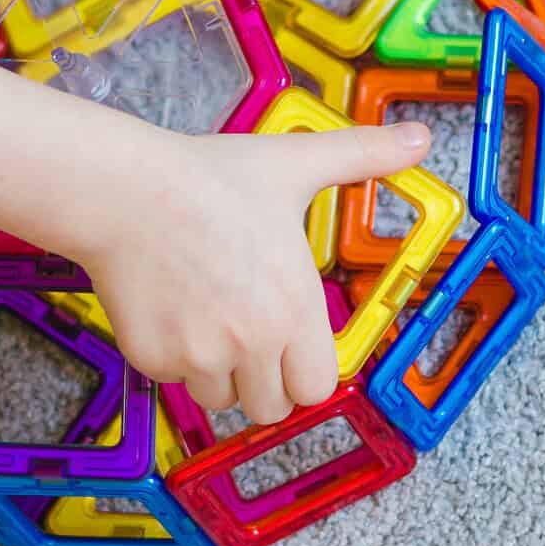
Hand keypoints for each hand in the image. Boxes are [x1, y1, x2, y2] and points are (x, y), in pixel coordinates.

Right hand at [73, 122, 431, 426]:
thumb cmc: (207, 179)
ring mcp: (201, 355)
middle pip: (271, 407)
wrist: (125, 190)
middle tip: (244, 336)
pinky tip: (169, 309)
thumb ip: (362, 155)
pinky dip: (171, 358)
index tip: (287, 345)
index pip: (317, 386)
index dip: (303, 369)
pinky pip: (172, 381)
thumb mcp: (294, 163)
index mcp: (295, 307)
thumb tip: (419, 138)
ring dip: (217, 373)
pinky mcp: (154, 359)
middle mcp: (253, 341)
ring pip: (220, 399)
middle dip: (261, 381)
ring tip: (205, 317)